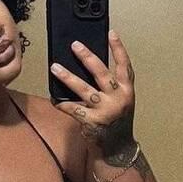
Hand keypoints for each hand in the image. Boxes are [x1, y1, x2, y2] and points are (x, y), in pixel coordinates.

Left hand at [50, 29, 136, 155]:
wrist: (117, 148)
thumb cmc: (117, 121)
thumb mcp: (121, 101)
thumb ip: (111, 86)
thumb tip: (89, 65)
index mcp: (127, 91)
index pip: (124, 66)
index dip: (118, 48)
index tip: (111, 33)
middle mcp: (118, 99)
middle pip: (101, 72)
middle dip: (87, 57)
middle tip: (75, 45)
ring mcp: (105, 110)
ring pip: (84, 89)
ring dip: (68, 77)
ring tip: (55, 67)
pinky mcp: (92, 122)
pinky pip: (73, 109)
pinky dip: (62, 103)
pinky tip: (54, 98)